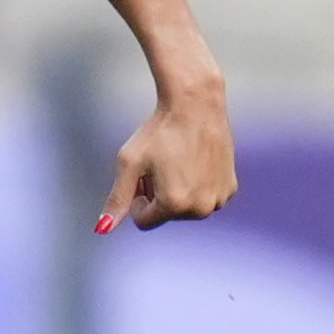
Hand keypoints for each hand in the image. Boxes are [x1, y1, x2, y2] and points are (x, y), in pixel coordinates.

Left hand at [95, 85, 236, 233]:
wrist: (195, 105)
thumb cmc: (159, 131)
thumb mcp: (130, 163)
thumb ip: (117, 199)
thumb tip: (103, 229)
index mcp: (173, 204)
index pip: (144, 220)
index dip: (137, 198)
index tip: (142, 175)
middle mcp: (200, 208)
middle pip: (167, 215)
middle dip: (159, 196)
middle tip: (161, 165)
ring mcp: (218, 199)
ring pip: (187, 208)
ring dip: (179, 192)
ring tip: (178, 162)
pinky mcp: (230, 188)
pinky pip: (206, 198)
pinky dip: (199, 185)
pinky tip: (196, 161)